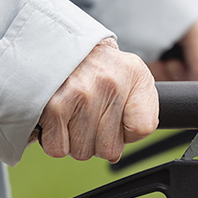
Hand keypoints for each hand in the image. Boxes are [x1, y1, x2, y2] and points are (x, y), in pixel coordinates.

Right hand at [35, 38, 157, 162]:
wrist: (58, 45)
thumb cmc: (98, 68)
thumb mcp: (133, 77)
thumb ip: (141, 114)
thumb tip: (116, 153)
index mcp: (135, 75)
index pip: (143, 128)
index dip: (128, 133)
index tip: (117, 118)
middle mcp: (110, 84)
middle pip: (110, 149)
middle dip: (98, 140)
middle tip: (90, 116)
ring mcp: (81, 95)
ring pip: (83, 151)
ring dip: (76, 141)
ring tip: (73, 114)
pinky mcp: (54, 106)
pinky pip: (58, 148)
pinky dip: (55, 140)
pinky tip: (58, 119)